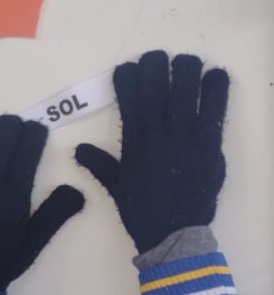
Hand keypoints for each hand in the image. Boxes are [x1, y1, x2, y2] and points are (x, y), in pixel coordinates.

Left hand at [0, 115, 83, 289]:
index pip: (27, 150)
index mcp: (15, 197)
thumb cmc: (6, 256)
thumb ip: (56, 213)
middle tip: (15, 131)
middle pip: (3, 136)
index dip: (34, 132)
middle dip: (12, 126)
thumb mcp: (36, 240)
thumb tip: (78, 190)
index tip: (37, 130)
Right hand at [75, 51, 228, 252]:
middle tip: (158, 58)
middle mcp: (158, 137)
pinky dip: (216, 92)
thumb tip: (78, 149)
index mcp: (134, 144)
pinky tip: (216, 74)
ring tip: (187, 61)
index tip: (127, 67)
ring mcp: (186, 140)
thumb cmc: (142, 211)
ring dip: (186, 72)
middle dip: (156, 67)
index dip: (127, 78)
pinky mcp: (210, 148)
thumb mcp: (116, 187)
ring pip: (186, 94)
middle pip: (157, 89)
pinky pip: (213, 113)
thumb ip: (100, 164)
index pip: (128, 100)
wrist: (173, 236)